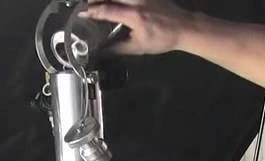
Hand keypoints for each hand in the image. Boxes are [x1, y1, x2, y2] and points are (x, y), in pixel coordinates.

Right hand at [80, 0, 196, 55]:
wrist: (184, 26)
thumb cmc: (161, 39)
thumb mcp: (138, 47)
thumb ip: (117, 48)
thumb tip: (100, 52)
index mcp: (134, 16)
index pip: (107, 10)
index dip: (92, 11)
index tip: (80, 13)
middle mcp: (137, 1)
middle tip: (84, 4)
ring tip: (95, 1)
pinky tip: (111, 1)